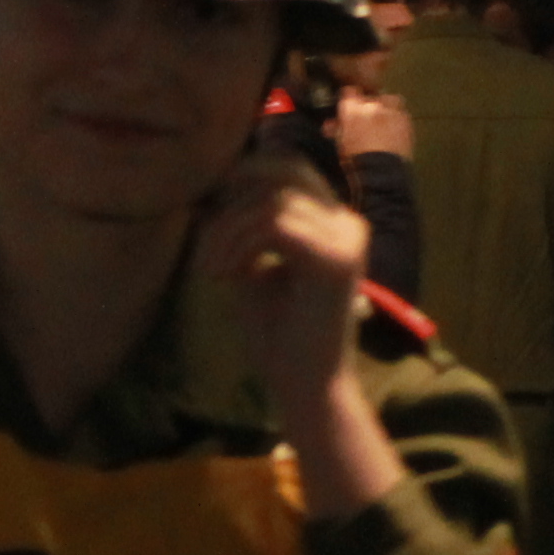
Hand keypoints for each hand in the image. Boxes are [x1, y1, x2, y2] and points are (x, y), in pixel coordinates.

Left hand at [196, 151, 369, 403]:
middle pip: (283, 173)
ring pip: (273, 201)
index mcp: (334, 222)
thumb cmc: (278, 334)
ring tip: (210, 269)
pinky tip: (225, 275)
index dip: (245, 174)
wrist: (305, 386)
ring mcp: (347, 239)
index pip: (290, 168)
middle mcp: (348, 223)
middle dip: (232, 201)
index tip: (206, 208)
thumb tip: (210, 184)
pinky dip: (239, 245)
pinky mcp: (336, 259)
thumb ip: (242, 225)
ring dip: (227, 231)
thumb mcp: (252, 264)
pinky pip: (275, 225)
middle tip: (205, 245)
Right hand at [330, 85, 412, 165]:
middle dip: (368, 105)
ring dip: (386, 107)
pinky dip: (398, 117)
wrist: (382, 173)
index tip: (351, 106)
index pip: (349, 92)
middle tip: (367, 119)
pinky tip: (395, 129)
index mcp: (351, 111)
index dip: (350, 100)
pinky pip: (402, 112)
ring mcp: (391, 112)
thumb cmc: (357, 162)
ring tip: (384, 120)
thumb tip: (332, 126)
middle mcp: (372, 106)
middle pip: (370, 96)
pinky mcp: (406, 121)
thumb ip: (338, 129)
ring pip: (389, 99)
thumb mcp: (341, 144)